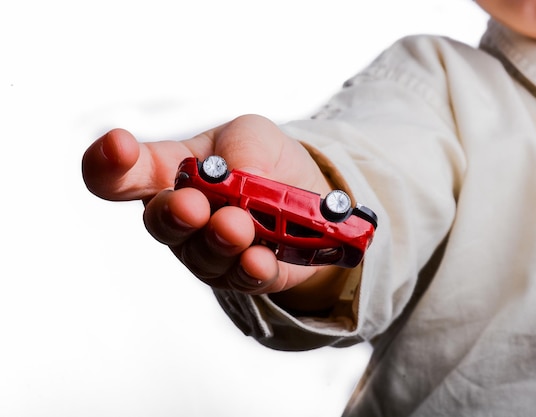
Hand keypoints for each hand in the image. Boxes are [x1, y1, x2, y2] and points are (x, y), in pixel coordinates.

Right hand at [82, 114, 346, 309]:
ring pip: (203, 253)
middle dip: (174, 214)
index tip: (118, 146)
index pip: (123, 174)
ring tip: (236, 226)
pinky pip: (243, 277)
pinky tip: (259, 259)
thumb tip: (245, 175)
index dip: (108, 164)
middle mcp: (180, 216)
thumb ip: (243, 145)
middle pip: (160, 222)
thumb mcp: (255, 134)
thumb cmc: (264, 160)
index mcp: (168, 171)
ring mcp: (208, 251)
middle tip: (191, 206)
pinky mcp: (244, 276)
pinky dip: (252, 268)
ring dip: (220, 240)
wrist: (310, 199)